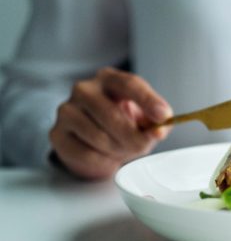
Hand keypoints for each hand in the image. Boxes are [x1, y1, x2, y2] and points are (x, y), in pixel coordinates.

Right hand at [49, 67, 172, 178]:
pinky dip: (104, 161)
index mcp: (109, 79)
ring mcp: (67, 110)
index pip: (129, 84)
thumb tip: (160, 130)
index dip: (148, 101)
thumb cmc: (122, 123)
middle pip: (112, 114)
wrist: (92, 141)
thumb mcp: (144, 118)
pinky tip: (107, 156)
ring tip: (124, 149)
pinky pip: (86, 154)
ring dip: (118, 150)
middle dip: (134, 137)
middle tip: (144, 146)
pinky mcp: (57, 134)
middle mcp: (84, 89)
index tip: (163, 116)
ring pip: (99, 137)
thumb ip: (156, 122)